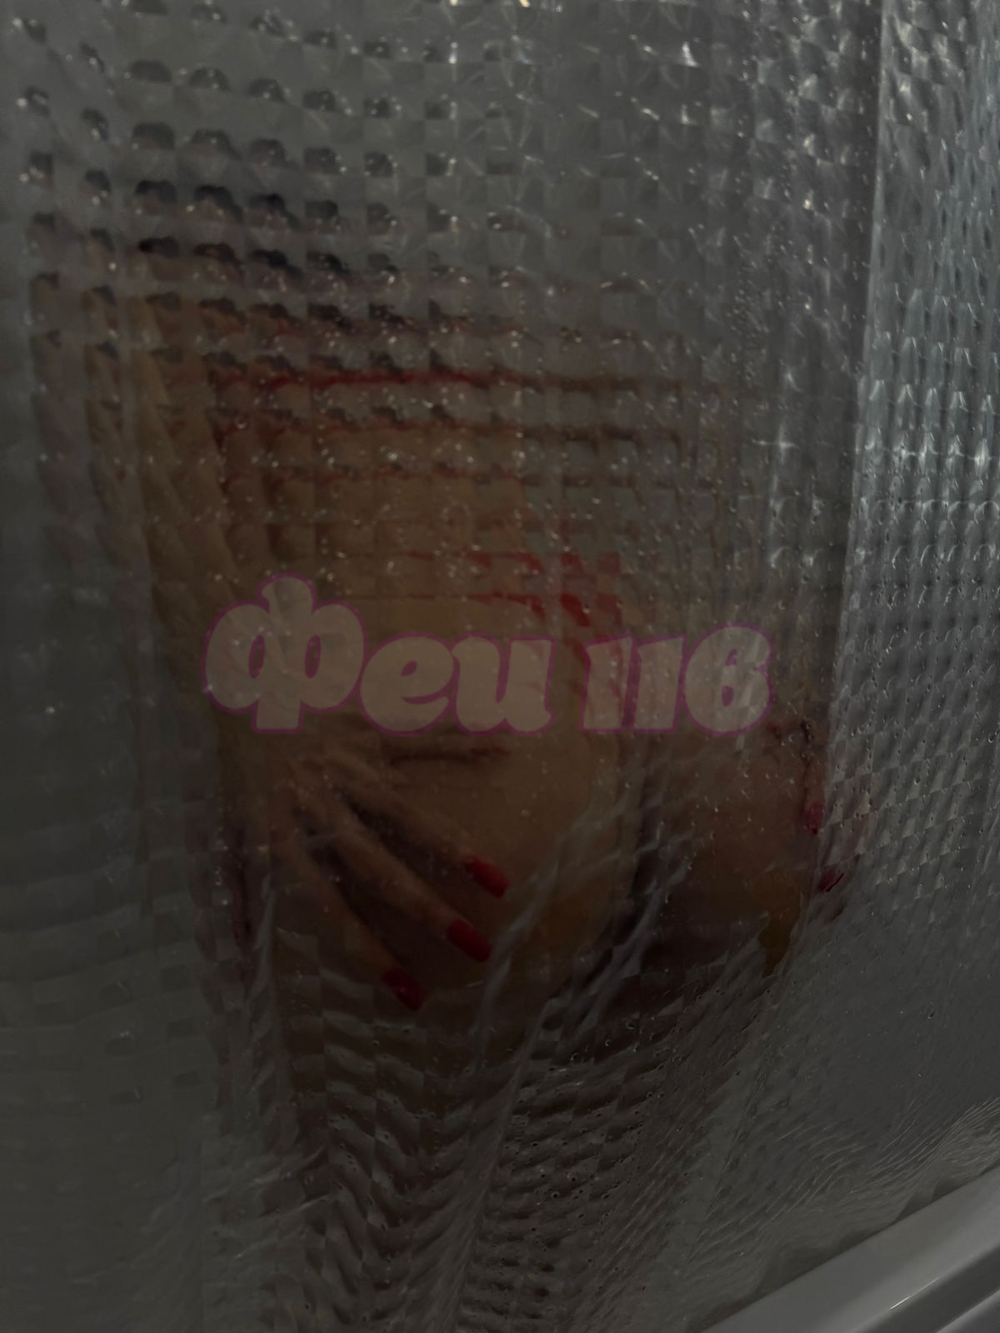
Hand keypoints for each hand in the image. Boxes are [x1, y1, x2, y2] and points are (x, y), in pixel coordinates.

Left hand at [223, 717, 510, 1011]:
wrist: (235, 690)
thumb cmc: (237, 771)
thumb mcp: (225, 832)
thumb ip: (236, 890)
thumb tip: (236, 957)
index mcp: (285, 836)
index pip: (329, 905)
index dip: (368, 949)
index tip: (411, 992)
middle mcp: (321, 805)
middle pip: (377, 865)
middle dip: (427, 910)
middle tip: (475, 948)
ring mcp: (349, 766)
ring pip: (405, 812)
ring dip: (453, 847)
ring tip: (498, 884)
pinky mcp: (368, 728)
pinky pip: (419, 737)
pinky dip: (461, 741)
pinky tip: (502, 750)